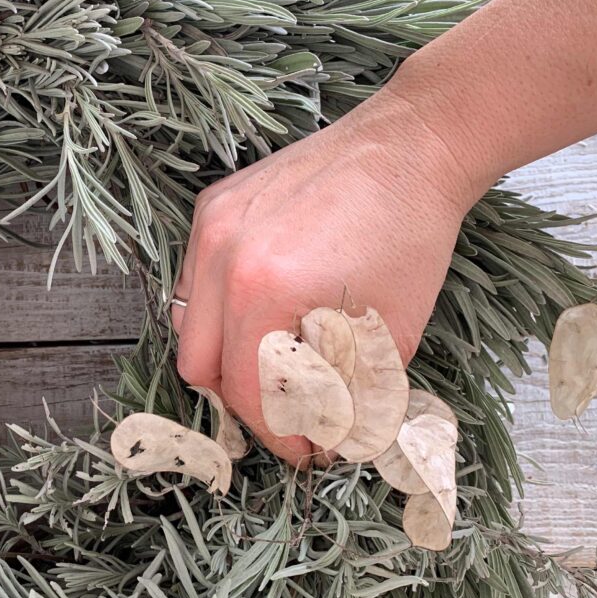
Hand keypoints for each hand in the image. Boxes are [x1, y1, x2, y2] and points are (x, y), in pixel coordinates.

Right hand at [170, 90, 473, 465]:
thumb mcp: (392, 333)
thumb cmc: (411, 235)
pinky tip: (264, 304)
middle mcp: (222, 257)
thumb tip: (330, 442)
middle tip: (290, 410)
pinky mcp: (212, 205)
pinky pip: (192, 279)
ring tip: (276, 358)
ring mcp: (210, 226)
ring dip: (225, 355)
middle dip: (244, 402)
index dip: (279, 436)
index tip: (307, 451)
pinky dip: (220, 307)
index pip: (247, 392)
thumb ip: (355, 397)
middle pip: (198, 367)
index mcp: (265, 290)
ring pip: (185, 324)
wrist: (410, 146)